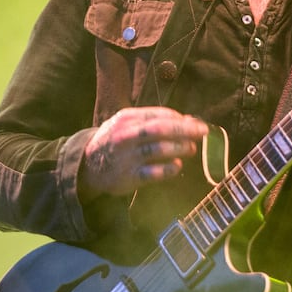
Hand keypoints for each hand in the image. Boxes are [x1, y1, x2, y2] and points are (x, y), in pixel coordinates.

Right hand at [79, 107, 208, 202]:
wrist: (88, 165)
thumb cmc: (115, 141)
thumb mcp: (128, 124)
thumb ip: (153, 121)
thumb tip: (187, 120)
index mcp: (127, 119)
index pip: (159, 115)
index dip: (181, 119)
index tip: (196, 123)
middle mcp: (126, 136)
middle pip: (160, 129)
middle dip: (185, 130)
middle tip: (202, 132)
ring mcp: (127, 156)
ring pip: (159, 149)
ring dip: (180, 148)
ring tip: (191, 149)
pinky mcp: (129, 177)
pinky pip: (153, 173)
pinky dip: (168, 169)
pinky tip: (177, 166)